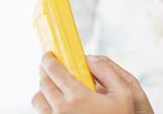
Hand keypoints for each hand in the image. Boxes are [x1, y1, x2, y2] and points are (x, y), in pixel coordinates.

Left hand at [32, 52, 153, 113]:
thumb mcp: (124, 94)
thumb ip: (108, 72)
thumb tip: (91, 58)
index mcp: (78, 96)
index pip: (55, 71)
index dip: (49, 59)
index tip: (48, 54)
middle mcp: (62, 109)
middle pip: (44, 83)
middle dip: (44, 70)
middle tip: (49, 66)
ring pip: (37, 99)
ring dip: (42, 88)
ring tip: (52, 84)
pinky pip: (41, 112)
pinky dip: (44, 103)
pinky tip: (56, 100)